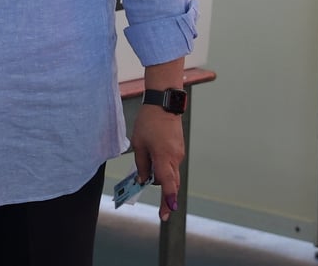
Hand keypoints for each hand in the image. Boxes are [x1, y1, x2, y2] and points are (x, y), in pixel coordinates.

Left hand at [130, 104, 184, 221]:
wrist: (164, 105)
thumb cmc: (148, 123)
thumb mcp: (138, 144)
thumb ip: (142, 164)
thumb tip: (144, 180)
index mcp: (163, 157)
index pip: (167, 183)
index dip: (167, 199)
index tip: (168, 211)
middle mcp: (175, 158)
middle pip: (172, 183)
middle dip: (167, 198)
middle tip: (162, 212)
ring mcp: (178, 155)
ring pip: (172, 175)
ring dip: (163, 181)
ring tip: (147, 180)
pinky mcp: (178, 150)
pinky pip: (172, 166)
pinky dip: (164, 170)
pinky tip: (153, 165)